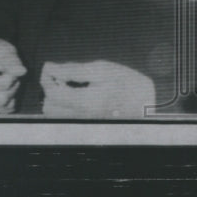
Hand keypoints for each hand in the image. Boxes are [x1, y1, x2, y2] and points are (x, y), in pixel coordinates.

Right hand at [0, 37, 26, 113]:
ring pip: (1, 106)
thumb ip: (13, 62)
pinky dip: (7, 102)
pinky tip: (5, 90)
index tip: (14, 71)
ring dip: (10, 95)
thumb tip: (22, 71)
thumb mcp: (6, 51)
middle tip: (11, 77)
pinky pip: (0, 110)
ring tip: (7, 82)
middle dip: (12, 88)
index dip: (9, 80)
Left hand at [41, 60, 155, 118]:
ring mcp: (85, 126)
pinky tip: (75, 97)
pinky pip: (65, 120)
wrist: (149, 104)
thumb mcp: (103, 69)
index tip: (51, 67)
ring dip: (55, 99)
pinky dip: (63, 108)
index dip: (47, 77)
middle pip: (50, 107)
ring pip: (55, 116)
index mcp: (88, 103)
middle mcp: (84, 119)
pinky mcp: (87, 129)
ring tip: (68, 87)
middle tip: (61, 77)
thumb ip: (73, 70)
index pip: (52, 93)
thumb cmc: (129, 84)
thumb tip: (50, 68)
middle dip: (50, 89)